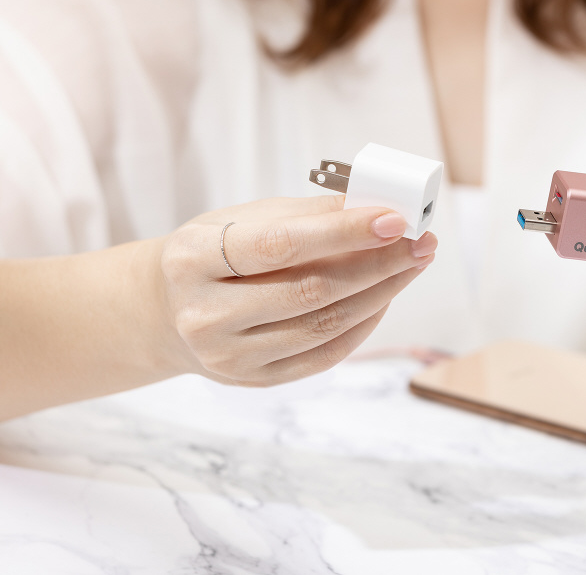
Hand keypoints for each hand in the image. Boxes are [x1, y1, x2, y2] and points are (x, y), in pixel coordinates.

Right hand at [155, 195, 435, 385]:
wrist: (164, 312)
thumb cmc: (212, 254)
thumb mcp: (241, 219)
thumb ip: (306, 214)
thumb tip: (377, 205)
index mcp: (193, 259)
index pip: (280, 246)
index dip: (343, 233)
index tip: (395, 219)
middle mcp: (205, 314)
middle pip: (311, 291)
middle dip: (379, 264)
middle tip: (422, 242)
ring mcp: (228, 356)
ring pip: (325, 325)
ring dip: (382, 293)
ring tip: (412, 264)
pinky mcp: (254, 380)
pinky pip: (325, 354)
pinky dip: (364, 323)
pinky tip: (385, 296)